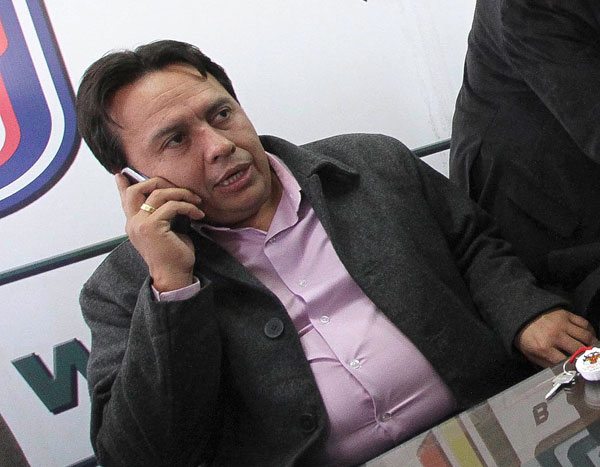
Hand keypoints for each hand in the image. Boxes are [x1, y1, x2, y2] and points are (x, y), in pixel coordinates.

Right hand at [116, 174, 204, 291]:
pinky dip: (187, 206)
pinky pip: (172, 206)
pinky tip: (197, 214)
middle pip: (138, 188)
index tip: (121, 173)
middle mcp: (133, 222)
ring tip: (196, 202)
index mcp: (134, 223)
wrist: (174, 276)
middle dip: (162, 182)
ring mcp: (140, 224)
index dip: (123, 184)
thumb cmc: (174, 255)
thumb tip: (169, 199)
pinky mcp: (151, 227)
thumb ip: (162, 215)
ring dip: (181, 194)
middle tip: (183, 190)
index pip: (125, 198)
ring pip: (158, 193)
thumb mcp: (166, 230)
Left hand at [515, 309, 595, 366]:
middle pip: (579, 350)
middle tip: (589, 360)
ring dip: (592, 344)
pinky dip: (590, 331)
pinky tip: (590, 336)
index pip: (565, 361)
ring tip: (593, 349)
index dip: (575, 366)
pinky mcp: (565, 314)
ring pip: (585, 336)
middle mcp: (554, 336)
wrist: (519, 314)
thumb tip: (560, 371)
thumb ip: (544, 363)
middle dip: (586, 357)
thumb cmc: (525, 335)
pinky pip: (584, 323)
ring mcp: (561, 324)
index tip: (579, 369)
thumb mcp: (529, 353)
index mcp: (543, 347)